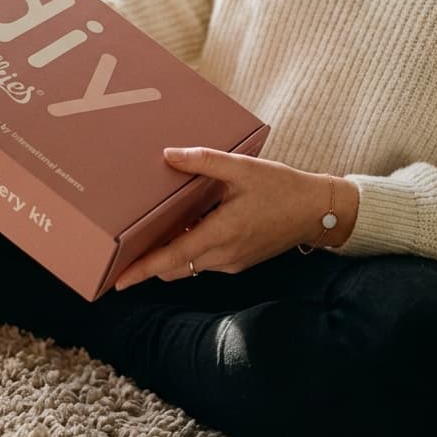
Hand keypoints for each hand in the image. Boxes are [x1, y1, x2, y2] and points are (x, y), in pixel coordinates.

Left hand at [113, 147, 357, 290]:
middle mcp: (224, 255)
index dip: (143, 270)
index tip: (118, 281)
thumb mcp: (242, 169)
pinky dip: (189, 250)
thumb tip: (168, 155)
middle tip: (123, 250)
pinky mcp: (239, 261)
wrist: (317, 211)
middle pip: (175, 267)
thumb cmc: (282, 188)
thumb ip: (204, 162)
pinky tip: (185, 226)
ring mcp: (232, 262)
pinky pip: (205, 261)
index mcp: (222, 234)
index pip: (173, 258)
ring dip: (170, 254)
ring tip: (151, 233)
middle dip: (149, 262)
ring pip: (189, 265)